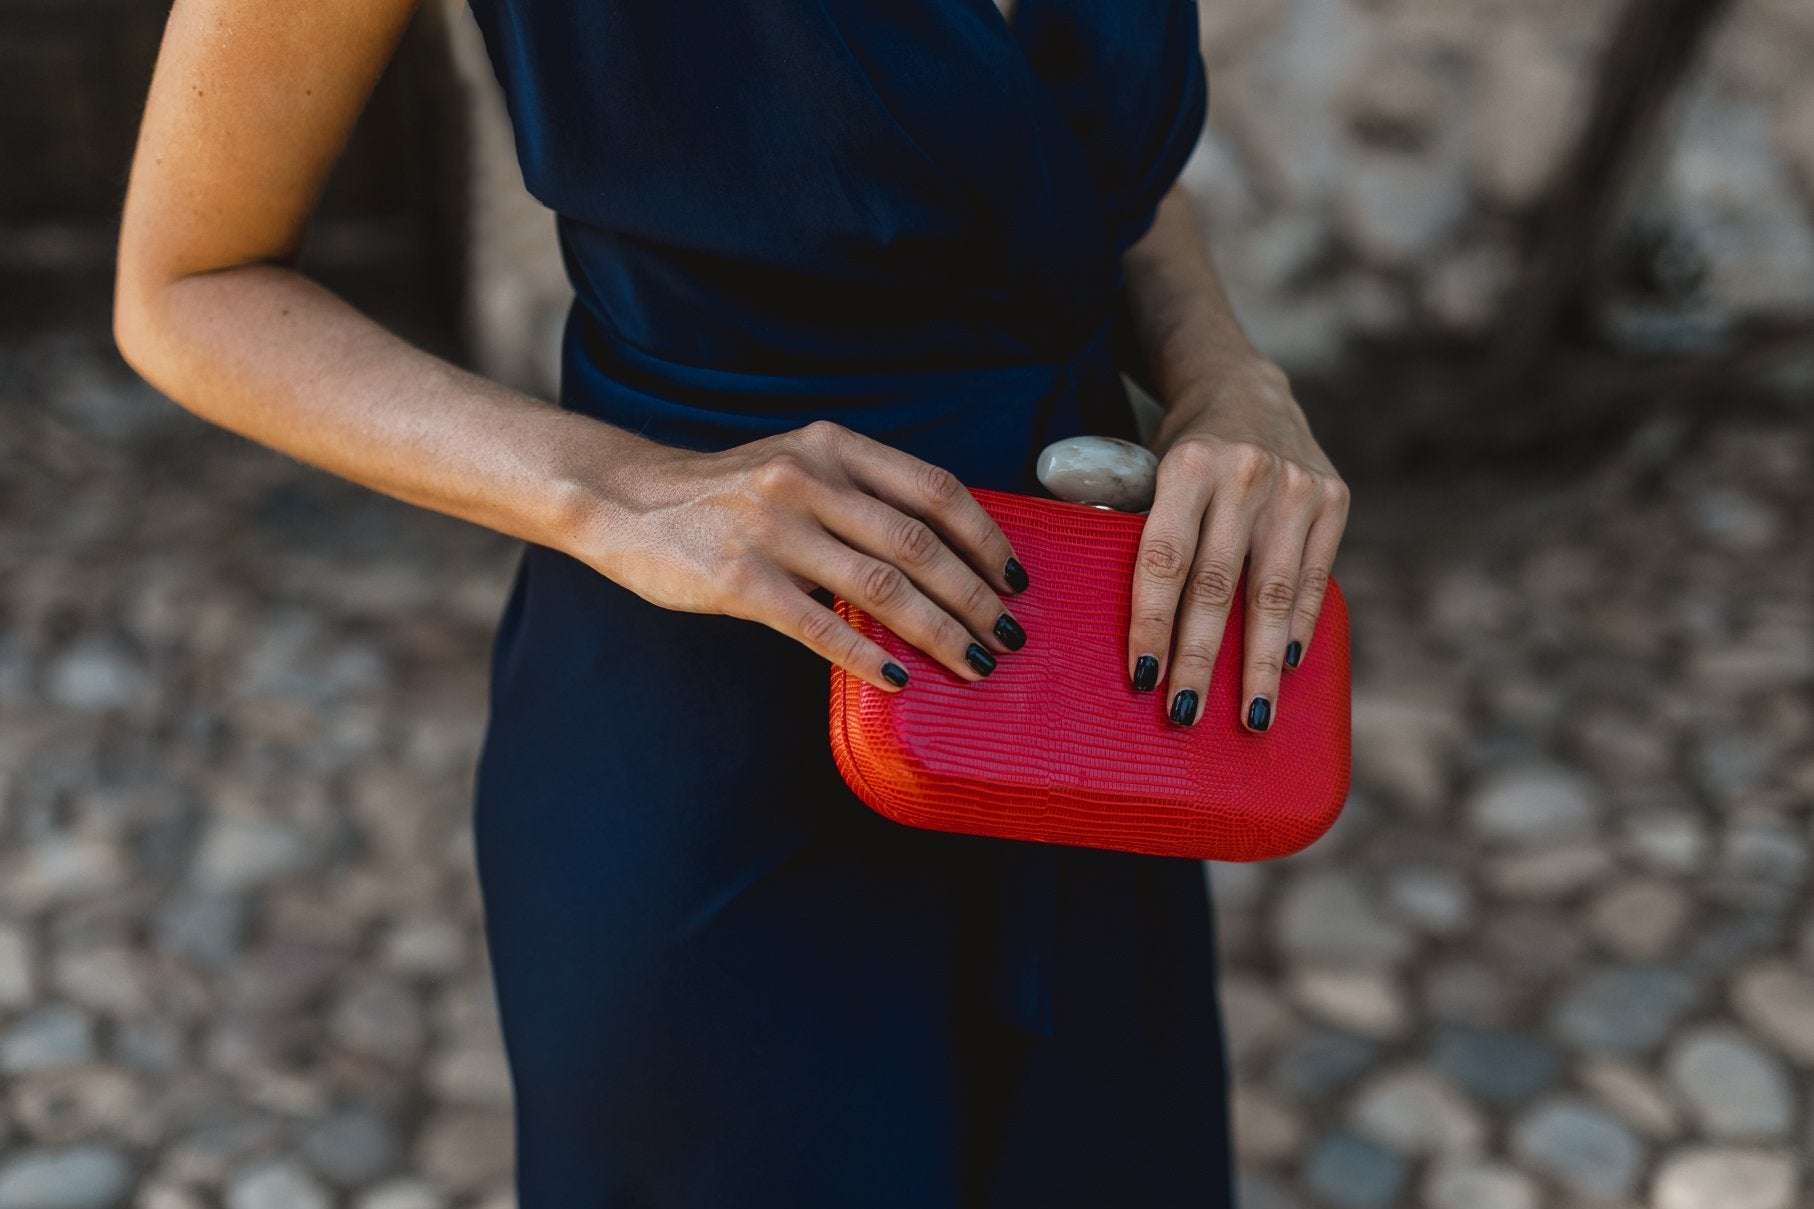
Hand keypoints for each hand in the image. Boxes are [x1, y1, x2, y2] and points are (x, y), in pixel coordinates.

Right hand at [567, 419, 1031, 690]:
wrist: (628, 500)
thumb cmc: (727, 492)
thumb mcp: (799, 463)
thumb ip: (863, 492)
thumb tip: (945, 551)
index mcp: (833, 447)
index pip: (933, 490)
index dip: (985, 537)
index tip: (1016, 578)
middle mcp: (808, 479)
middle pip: (919, 545)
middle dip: (975, 597)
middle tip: (1007, 635)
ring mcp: (773, 528)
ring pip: (882, 589)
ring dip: (939, 633)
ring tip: (973, 663)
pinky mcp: (740, 580)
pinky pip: (820, 627)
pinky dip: (868, 656)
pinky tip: (899, 679)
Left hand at [1127, 359, 1348, 730]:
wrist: (1246, 388)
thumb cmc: (1182, 452)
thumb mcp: (1144, 470)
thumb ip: (1131, 527)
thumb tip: (1112, 614)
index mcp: (1189, 466)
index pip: (1164, 559)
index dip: (1152, 622)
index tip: (1142, 678)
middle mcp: (1247, 475)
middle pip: (1217, 586)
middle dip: (1200, 657)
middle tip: (1184, 713)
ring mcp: (1297, 487)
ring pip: (1273, 594)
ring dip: (1259, 664)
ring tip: (1250, 719)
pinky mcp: (1335, 498)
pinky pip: (1315, 580)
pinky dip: (1299, 629)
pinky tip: (1286, 670)